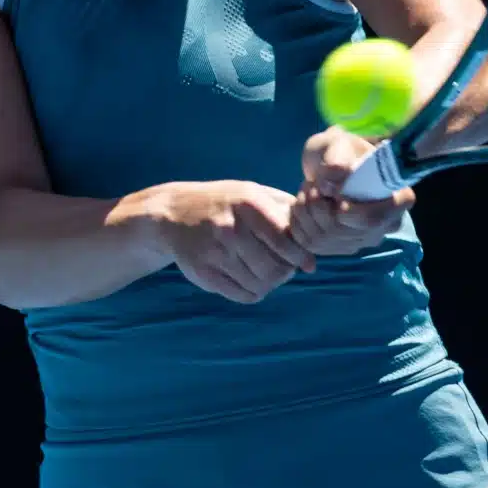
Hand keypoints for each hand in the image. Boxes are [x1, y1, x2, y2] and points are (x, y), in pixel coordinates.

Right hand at [146, 181, 317, 303]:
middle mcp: (230, 228)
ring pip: (260, 285)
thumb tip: (314, 247)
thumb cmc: (225, 203)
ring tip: (266, 273)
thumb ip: (286, 210)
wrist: (173, 213)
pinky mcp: (203, 272)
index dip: (300, 256)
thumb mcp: (253, 193)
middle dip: (285, 273)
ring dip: (269, 284)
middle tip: (284, 269)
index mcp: (248, 204)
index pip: (285, 240)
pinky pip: (242, 295)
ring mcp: (214, 251)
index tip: (305, 262)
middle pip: (275, 268)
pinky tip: (249, 279)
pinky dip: (253, 292)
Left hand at [290, 127, 415, 256]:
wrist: (329, 167)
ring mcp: (362, 240)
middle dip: (323, 207)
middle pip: (352, 231)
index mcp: (398, 198)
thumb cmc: (342, 152)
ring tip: (308, 189)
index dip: (359, 213)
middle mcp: (385, 225)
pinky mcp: (339, 249)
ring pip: (328, 237)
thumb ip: (337, 159)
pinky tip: (304, 203)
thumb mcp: (340, 144)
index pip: (386, 216)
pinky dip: (300, 221)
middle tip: (313, 185)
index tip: (338, 198)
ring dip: (308, 210)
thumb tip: (331, 183)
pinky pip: (312, 242)